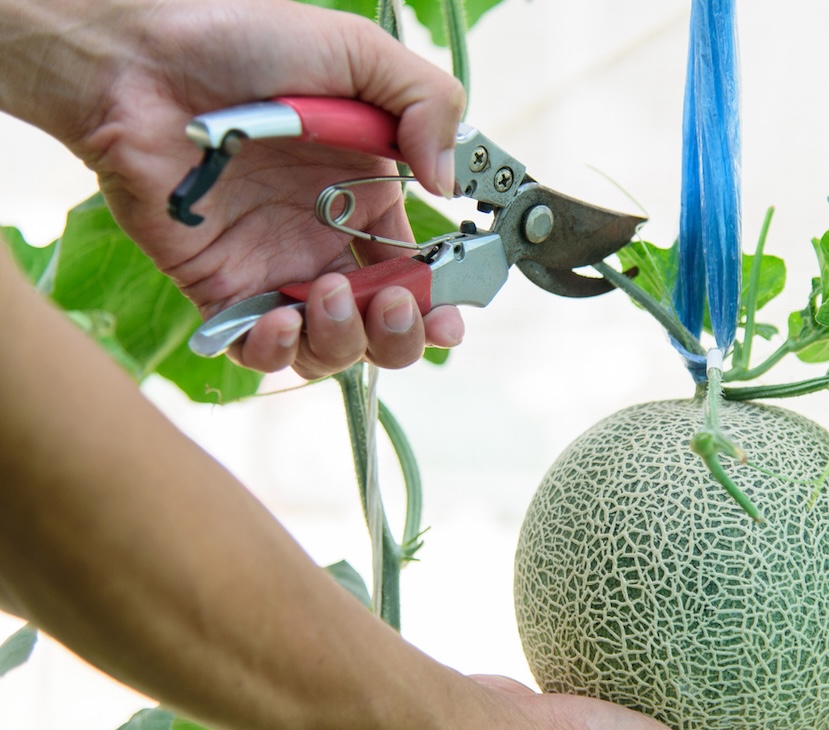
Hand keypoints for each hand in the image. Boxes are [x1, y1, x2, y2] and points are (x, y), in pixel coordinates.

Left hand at [9, 0, 466, 377]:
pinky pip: (256, 350)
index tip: (450, 313)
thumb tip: (448, 184)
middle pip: (383, 325)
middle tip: (394, 304)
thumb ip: (428, 104)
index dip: (441, 302)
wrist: (141, 60)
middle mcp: (324, 239)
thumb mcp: (359, 52)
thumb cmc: (243, 41)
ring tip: (328, 295)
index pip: (418, 270)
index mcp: (366, 195)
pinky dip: (276, 351)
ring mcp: (273, 267)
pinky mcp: (220, 288)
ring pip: (328, 347)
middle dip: (401, 335)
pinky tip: (278, 318)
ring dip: (344, 341)